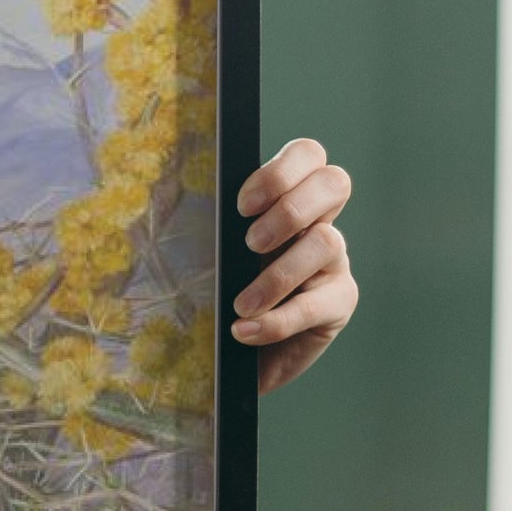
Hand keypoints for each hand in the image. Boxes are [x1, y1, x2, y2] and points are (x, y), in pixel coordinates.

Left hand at [232, 138, 356, 394]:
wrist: (231, 355)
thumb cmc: (214, 295)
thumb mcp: (209, 254)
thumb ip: (211, 226)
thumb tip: (173, 204)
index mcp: (287, 198)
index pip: (308, 155)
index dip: (281, 171)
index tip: (242, 206)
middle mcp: (318, 222)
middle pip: (335, 182)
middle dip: (291, 210)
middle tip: (250, 244)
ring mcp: (333, 261)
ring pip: (328, 242)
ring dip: (279, 275)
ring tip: (241, 304)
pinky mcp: (338, 302)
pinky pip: (318, 304)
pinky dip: (277, 320)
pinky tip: (245, 330)